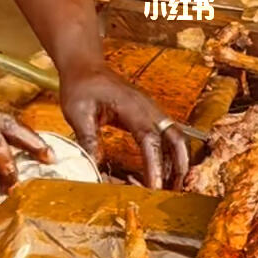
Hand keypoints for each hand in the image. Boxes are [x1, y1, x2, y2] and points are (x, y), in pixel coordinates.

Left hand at [60, 61, 189, 188]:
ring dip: (178, 161)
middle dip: (180, 166)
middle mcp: (148, 108)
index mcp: (132, 106)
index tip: (155, 187)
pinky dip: (169, 154)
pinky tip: (160, 170)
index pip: (150, 139)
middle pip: (176, 138)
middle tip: (174, 190)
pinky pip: (166, 136)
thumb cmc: (81, 85)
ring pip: (176, 138)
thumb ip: (88, 138)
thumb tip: (94, 167)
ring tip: (170, 186)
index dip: (155, 165)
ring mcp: (151, 111)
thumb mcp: (77, 112)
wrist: (86, 66)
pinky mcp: (148, 115)